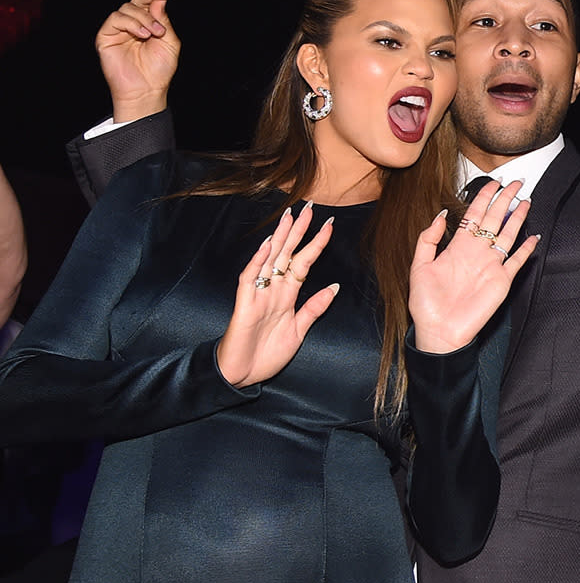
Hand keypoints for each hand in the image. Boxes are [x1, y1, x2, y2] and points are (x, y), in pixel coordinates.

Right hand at [95, 0, 179, 122]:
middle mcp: (132, 24)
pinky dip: (131, 23)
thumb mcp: (169, 42)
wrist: (147, 91)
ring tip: (155, 33)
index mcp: (147, 24)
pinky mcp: (106, 36)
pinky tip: (143, 35)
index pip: (148, 1)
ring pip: (127, 8)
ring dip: (144, 17)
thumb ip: (163, 19)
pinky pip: (116, 18)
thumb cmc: (159, 70)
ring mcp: (118, 29)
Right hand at [216, 203, 338, 386]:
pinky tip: (267, 245)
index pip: (303, 263)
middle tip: (307, 208)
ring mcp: (258, 295)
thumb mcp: (298, 330)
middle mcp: (273, 290)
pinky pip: (250, 278)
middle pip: (286, 254)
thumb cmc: (267, 354)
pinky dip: (258, 261)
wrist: (243, 374)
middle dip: (297, 232)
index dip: (315, 245)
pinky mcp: (244, 304)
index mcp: (287, 295)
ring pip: (268, 260)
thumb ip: (314, 308)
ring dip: (279, 238)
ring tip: (289, 217)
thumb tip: (335, 287)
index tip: (329, 226)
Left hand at [409, 181, 539, 353]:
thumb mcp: (419, 266)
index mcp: (458, 247)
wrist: (439, 332)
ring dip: (517, 218)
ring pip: (508, 235)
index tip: (493, 183)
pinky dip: (526, 250)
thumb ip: (428, 239)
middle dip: (505, 199)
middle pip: (494, 219)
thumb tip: (440, 214)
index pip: (474, 215)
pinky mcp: (501, 282)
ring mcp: (490, 266)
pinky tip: (533, 237)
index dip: (483, 197)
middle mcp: (476, 253)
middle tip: (515, 182)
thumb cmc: (426, 304)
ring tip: (526, 201)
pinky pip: (517, 262)